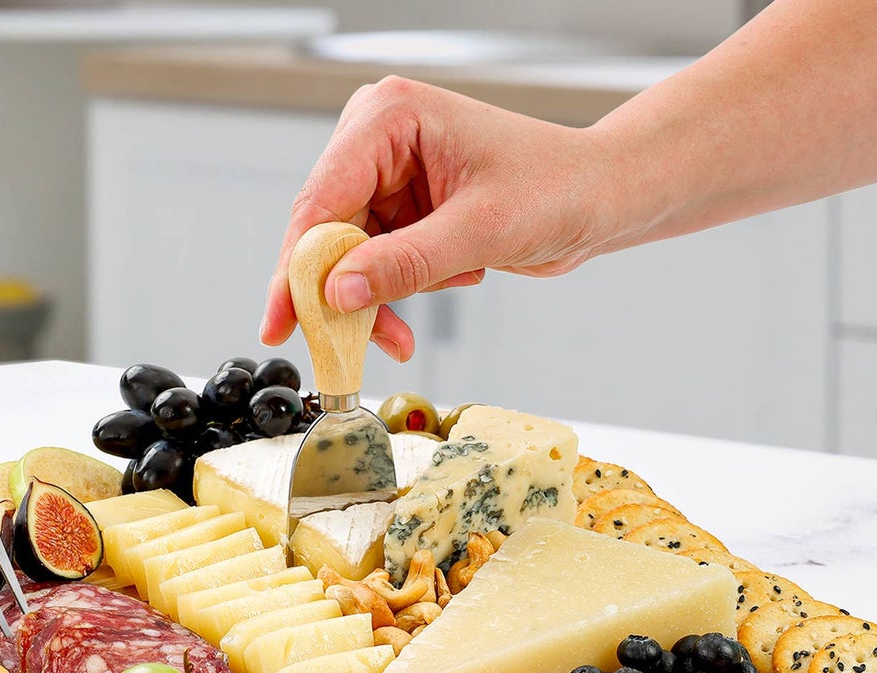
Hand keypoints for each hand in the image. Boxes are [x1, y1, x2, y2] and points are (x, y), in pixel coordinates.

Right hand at [261, 77, 609, 360]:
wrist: (597, 198)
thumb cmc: (555, 187)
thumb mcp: (478, 232)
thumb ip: (405, 264)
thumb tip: (339, 293)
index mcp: (389, 118)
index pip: (321, 201)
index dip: (296, 268)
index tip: (279, 322)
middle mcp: (379, 141)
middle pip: (323, 233)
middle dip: (334, 295)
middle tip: (332, 349)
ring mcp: (388, 178)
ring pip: (346, 260)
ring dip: (371, 305)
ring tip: (400, 337)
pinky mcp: (403, 212)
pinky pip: (374, 267)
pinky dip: (392, 299)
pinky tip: (429, 305)